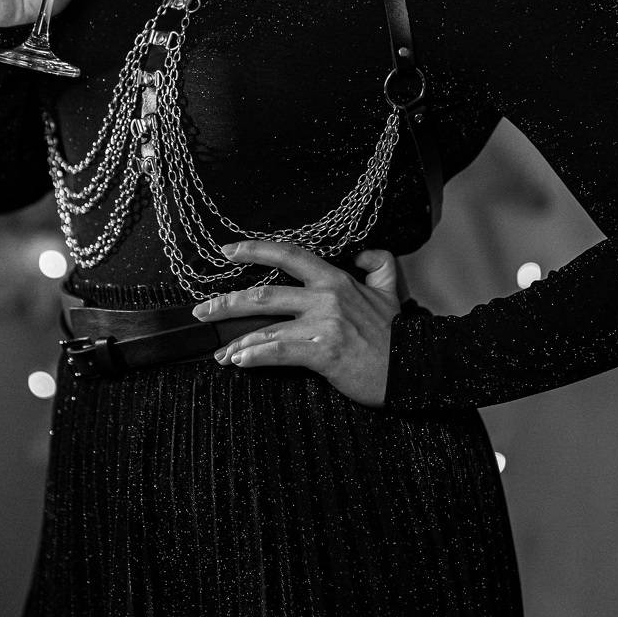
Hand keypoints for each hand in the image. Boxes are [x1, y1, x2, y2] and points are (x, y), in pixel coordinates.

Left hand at [192, 240, 402, 408]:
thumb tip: (361, 252)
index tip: (226, 251)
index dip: (254, 249)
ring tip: (221, 353)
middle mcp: (326, 296)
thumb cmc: (397, 333)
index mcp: (336, 279)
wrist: (415, 366)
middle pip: (263, 294)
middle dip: (226, 302)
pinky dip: (254, 356)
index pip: (288, 255)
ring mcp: (323, 324)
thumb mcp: (390, 289)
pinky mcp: (323, 352)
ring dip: (237, 341)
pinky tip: (239, 361)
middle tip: (203, 311)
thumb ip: (377, 264)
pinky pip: (279, 352)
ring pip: (266, 327)